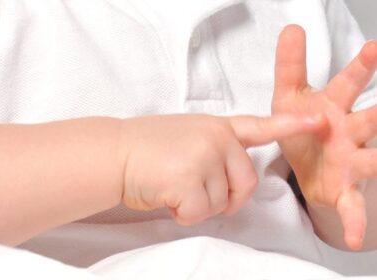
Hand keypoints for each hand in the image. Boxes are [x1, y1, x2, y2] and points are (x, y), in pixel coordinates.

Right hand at [118, 113, 321, 224]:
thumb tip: (228, 179)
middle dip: (227, 198)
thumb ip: (214, 149)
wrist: (114, 152)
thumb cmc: (146, 146)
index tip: (317, 121)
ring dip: (197, 205)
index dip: (289, 125)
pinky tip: (165, 195)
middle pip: (246, 184)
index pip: (258, 126)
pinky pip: (199, 213)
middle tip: (197, 192)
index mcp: (217, 127)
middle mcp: (216, 139)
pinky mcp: (189, 179)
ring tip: (172, 186)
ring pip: (221, 203)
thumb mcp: (186, 134)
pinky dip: (183, 213)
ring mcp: (204, 157)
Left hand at [272, 25, 376, 249]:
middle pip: (373, 119)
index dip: (363, 65)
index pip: (350, 82)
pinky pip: (352, 206)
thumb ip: (290, 65)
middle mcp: (351, 131)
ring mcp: (352, 160)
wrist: (305, 162)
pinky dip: (354, 219)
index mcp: (334, 106)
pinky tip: (354, 235)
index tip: (374, 46)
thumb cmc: (302, 126)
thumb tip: (291, 27)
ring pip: (374, 160)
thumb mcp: (289, 96)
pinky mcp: (344, 188)